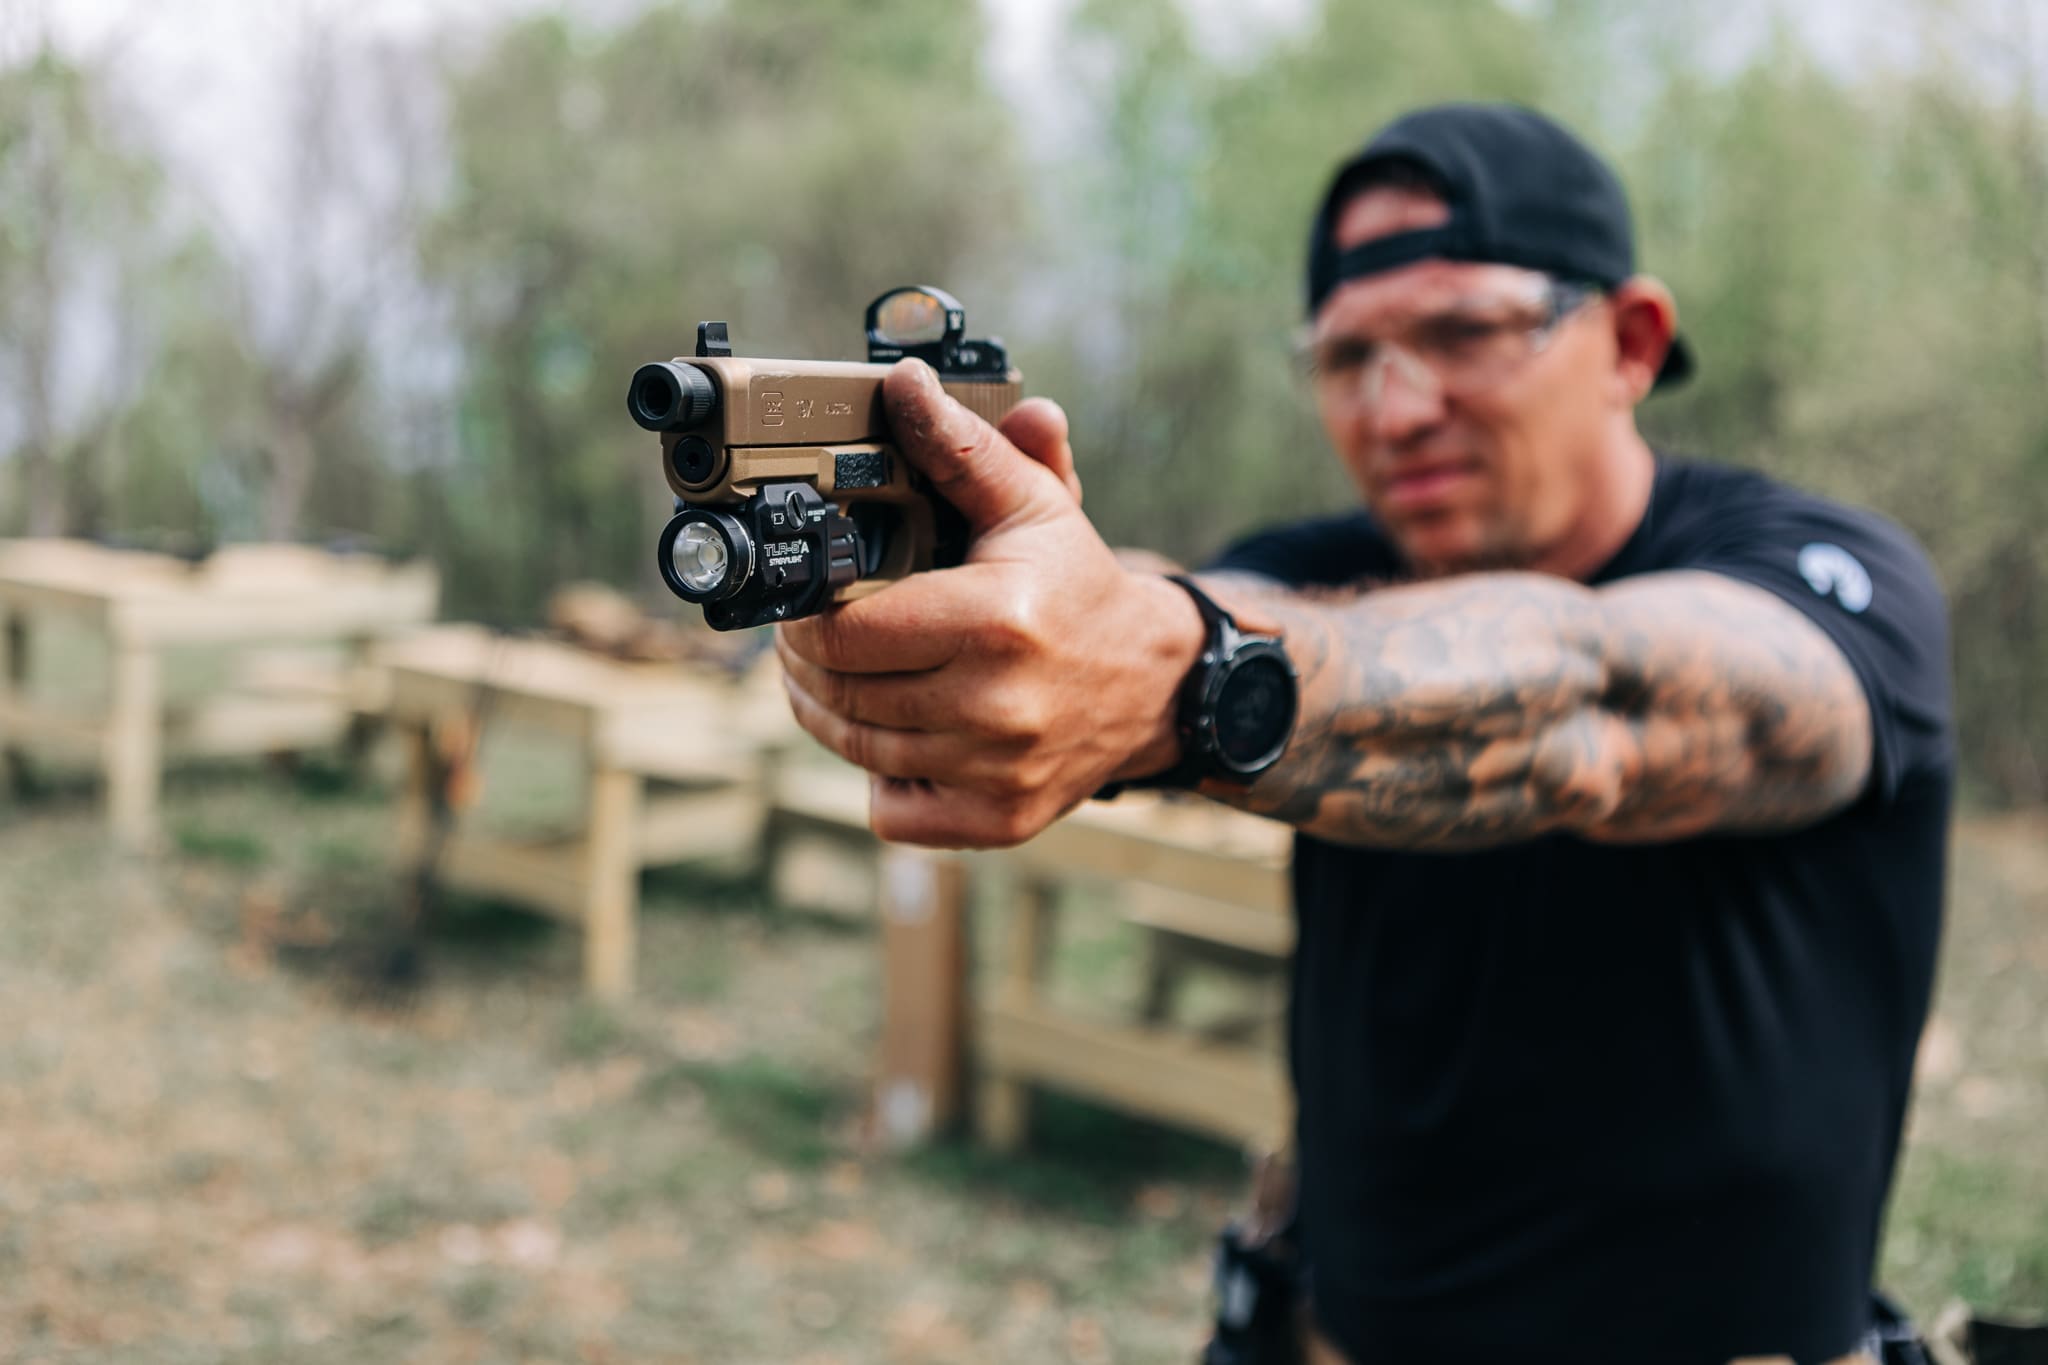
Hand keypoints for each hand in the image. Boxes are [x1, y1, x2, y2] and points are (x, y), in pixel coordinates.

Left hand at [776, 359, 1203, 847]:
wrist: (1155, 682)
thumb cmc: (1078, 588)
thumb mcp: (1031, 506)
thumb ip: (963, 448)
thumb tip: (904, 385)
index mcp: (997, 621)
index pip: (845, 634)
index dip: (805, 619)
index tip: (808, 602)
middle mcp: (998, 705)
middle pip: (841, 696)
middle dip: (806, 665)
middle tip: (809, 639)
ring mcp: (999, 772)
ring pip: (858, 753)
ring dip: (832, 717)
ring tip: (841, 680)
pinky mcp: (1001, 820)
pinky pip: (895, 810)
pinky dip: (883, 780)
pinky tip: (903, 736)